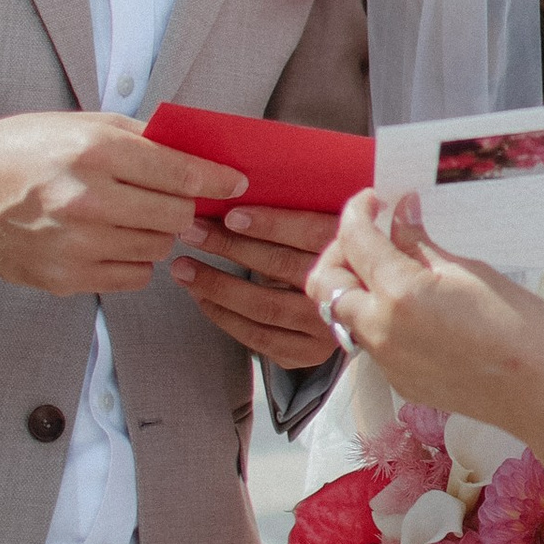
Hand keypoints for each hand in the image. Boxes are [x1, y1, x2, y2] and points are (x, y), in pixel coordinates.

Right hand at [0, 113, 246, 300]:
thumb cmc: (25, 149)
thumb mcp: (82, 124)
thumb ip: (142, 138)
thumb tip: (199, 155)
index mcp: (95, 153)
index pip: (180, 173)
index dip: (216, 179)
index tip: (234, 182)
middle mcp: (87, 200)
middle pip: (175, 217)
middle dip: (185, 208)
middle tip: (178, 201)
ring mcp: (74, 245)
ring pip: (157, 250)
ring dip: (158, 235)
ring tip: (135, 217)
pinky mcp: (64, 278)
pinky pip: (132, 277)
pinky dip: (133, 260)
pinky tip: (112, 240)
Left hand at [177, 203, 343, 370]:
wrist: (359, 308)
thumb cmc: (331, 252)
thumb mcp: (332, 224)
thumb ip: (305, 209)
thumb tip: (243, 190)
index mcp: (353, 249)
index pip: (310, 232)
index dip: (271, 224)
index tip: (231, 215)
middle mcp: (343, 291)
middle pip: (281, 266)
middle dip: (229, 247)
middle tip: (192, 231)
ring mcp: (324, 327)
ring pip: (264, 305)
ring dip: (216, 285)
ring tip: (184, 267)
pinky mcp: (305, 353)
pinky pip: (258, 338)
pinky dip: (224, 317)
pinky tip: (202, 298)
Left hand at [314, 189, 543, 433]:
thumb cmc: (522, 326)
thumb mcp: (470, 272)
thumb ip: (422, 245)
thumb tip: (401, 214)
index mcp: (399, 294)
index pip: (355, 240)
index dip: (358, 211)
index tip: (376, 200)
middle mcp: (380, 330)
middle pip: (324, 285)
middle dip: (340, 251)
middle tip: (372, 234)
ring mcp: (386, 362)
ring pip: (342, 316)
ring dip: (353, 286)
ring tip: (389, 266)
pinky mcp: (399, 382)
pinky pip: (369, 342)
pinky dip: (374, 315)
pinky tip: (410, 305)